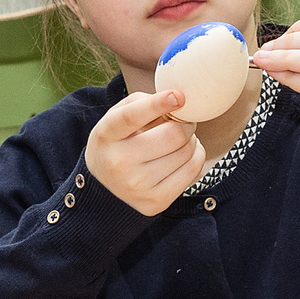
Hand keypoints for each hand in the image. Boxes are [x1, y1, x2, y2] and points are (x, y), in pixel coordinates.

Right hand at [85, 88, 207, 214]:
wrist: (103, 188)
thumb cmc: (117, 143)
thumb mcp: (116, 118)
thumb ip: (142, 103)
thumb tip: (177, 100)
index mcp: (106, 135)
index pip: (131, 117)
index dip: (157, 104)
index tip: (179, 96)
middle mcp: (118, 162)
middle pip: (171, 136)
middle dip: (185, 124)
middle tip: (183, 122)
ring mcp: (137, 185)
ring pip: (186, 152)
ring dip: (191, 140)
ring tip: (179, 140)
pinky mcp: (156, 202)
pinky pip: (193, 170)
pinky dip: (196, 156)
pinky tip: (185, 154)